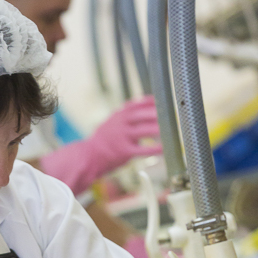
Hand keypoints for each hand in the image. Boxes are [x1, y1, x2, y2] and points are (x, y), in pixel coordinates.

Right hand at [40, 96, 161, 195]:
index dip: (149, 101)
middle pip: (141, 115)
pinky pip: (143, 150)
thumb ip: (125, 117)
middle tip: (168, 115)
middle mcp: (120, 124)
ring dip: (157, 130)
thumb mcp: (111, 123)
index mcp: (117, 116)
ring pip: (143, 131)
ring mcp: (122, 138)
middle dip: (156, 114)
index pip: (135, 104)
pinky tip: (163, 149)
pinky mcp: (124, 152)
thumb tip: (143, 109)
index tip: (160, 101)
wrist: (89, 156)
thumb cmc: (103, 140)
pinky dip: (154, 149)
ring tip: (168, 130)